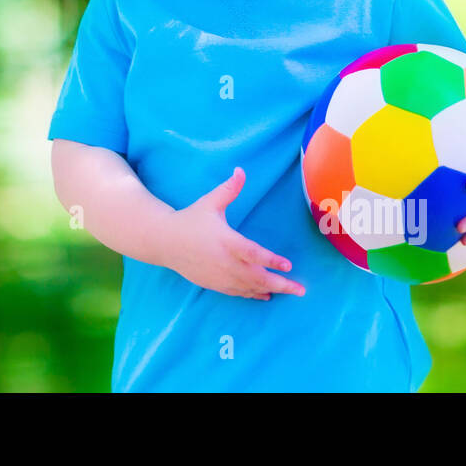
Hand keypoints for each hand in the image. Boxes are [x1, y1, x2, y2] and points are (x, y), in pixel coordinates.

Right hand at [165, 167, 305, 299]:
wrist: (165, 241)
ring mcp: (219, 276)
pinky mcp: (213, 284)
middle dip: (280, 284)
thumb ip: (229, 189)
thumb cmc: (191, 220)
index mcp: (225, 241)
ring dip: (270, 290)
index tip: (288, 265)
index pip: (252, 254)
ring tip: (289, 291)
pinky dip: (253, 294)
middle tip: (300, 290)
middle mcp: (224, 262)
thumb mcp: (209, 202)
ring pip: (249, 288)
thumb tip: (241, 170)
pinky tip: (266, 295)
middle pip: (256, 277)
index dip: (271, 260)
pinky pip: (237, 292)